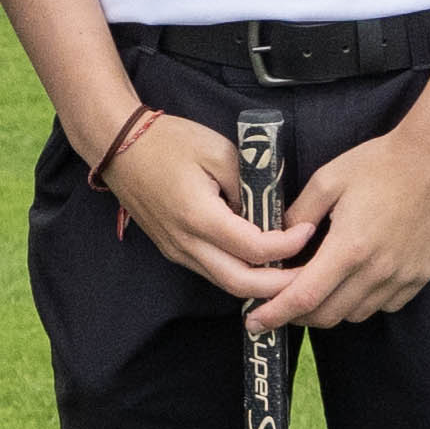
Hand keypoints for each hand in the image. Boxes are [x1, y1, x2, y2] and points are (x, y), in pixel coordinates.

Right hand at [92, 103, 306, 303]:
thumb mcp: (219, 150)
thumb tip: (271, 211)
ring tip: (291, 273)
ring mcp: (177, 250)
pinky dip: (241, 275)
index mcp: (197, 215)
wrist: (119, 147)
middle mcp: (185, 242)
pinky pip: (213, 272)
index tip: (308, 230)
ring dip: (260, 286)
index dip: (286, 245)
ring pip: (226, 284)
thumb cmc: (168, 142)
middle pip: (240, 283)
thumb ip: (250, 183)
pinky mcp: (174, 250)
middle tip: (309, 275)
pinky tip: (262, 264)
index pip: (253, 247)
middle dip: (279, 286)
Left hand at [248, 119, 429, 332]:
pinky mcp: (421, 276)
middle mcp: (377, 271)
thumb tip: (275, 240)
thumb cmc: (381, 163)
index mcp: (349, 248)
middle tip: (281, 305)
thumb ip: (298, 214)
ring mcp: (403, 277)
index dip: (275, 314)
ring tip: (318, 291)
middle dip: (298, 316)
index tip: (254, 322)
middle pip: (328, 315)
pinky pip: (385, 305)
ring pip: (356, 314)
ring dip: (331, 309)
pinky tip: (355, 281)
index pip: (304, 297)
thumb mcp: (328, 180)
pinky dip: (363, 302)